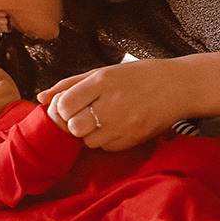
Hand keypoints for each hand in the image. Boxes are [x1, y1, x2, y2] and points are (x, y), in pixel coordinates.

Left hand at [38, 59, 181, 149]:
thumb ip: (70, 84)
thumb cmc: (138, 76)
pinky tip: (117, 126)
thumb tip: (41, 97)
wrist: (178, 86)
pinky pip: (107, 148)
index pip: (65, 104)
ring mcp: (125, 122)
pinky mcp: (135, 137)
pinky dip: (106, 141)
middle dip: (75, 123)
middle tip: (85, 115)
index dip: (62, 109)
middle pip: (74, 126)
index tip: (70, 106)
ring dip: (90, 134)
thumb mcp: (103, 72)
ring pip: (89, 141)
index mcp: (103, 81)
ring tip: (103, 120)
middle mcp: (113, 102)